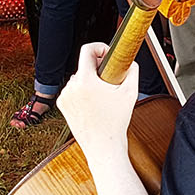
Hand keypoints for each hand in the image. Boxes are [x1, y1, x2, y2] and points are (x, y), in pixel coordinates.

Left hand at [57, 42, 138, 158]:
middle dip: (98, 69)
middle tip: (110, 80)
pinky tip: (92, 104)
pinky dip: (82, 93)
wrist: (104, 147)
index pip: (87, 50)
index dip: (99, 47)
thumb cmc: (116, 122)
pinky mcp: (62, 105)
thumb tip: (130, 61)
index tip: (107, 54)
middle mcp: (71, 87)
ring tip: (102, 96)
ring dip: (89, 82)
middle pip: (84, 66)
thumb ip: (132, 70)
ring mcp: (64, 96)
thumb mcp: (130, 92)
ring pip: (78, 79)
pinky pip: (72, 91)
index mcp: (86, 81)